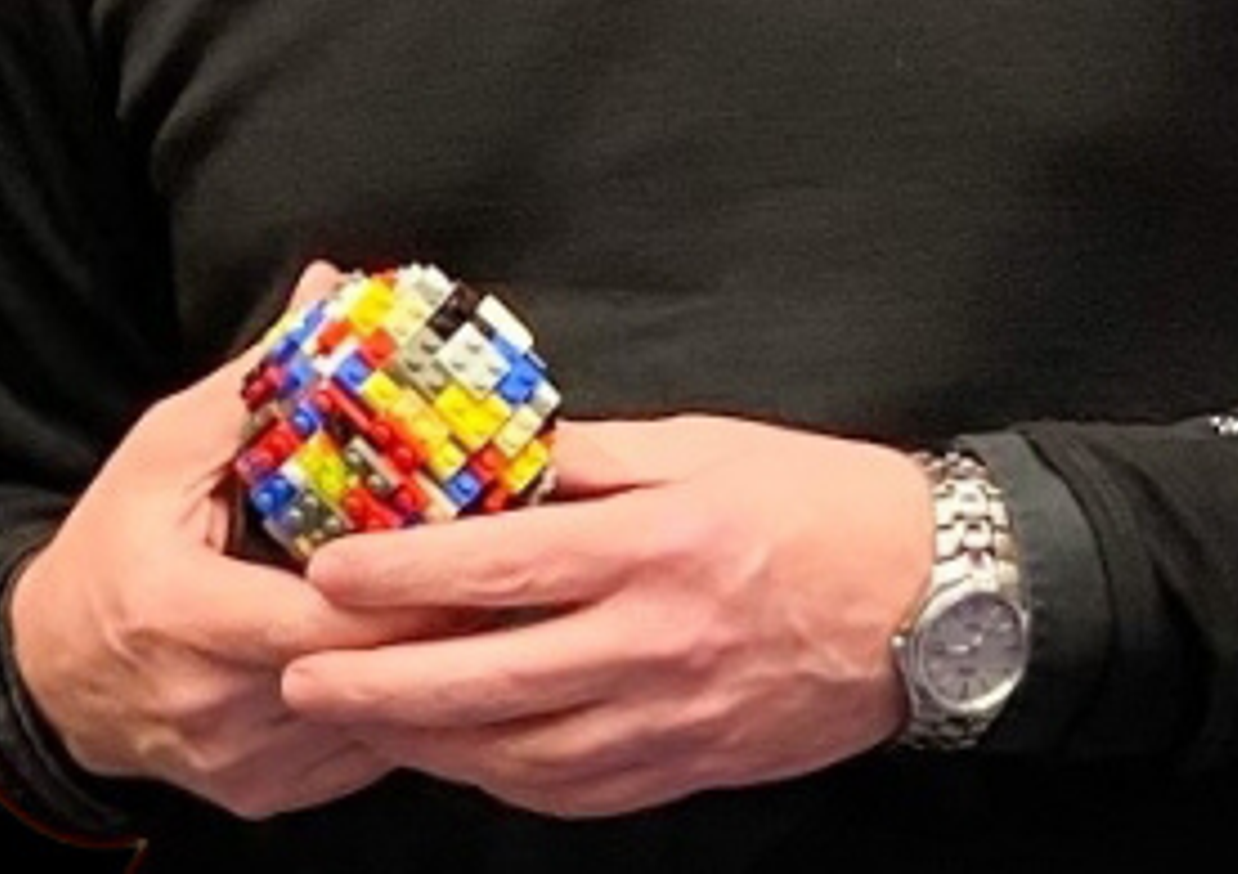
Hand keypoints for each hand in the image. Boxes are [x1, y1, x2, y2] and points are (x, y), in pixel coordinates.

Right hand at [9, 261, 489, 817]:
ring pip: (374, 722)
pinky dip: (404, 706)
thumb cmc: (112, 548)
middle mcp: (209, 706)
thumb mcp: (164, 452)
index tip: (487, 538)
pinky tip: (442, 655)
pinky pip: (360, 757)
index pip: (325, 618)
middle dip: (445, 621)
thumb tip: (332, 289)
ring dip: (436, 667)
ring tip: (500, 606)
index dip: (412, 585)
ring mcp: (238, 763)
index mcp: (181, 615)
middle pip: (364, 674)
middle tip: (522, 567)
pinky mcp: (262, 794)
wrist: (44, 673)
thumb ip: (256, 381)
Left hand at [279, 413, 932, 818]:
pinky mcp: (687, 765)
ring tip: (357, 722)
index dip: (401, 574)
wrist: (940, 600)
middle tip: (297, 675)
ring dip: (422, 742)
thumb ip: (601, 458)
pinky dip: (500, 779)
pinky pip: (570, 791)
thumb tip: (503, 457)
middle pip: (483, 677)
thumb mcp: (715, 446)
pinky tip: (462, 757)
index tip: (328, 571)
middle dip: (374, 682)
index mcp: (659, 543)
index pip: (502, 563)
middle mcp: (655, 638)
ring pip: (512, 752)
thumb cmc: (830, 505)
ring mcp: (669, 715)